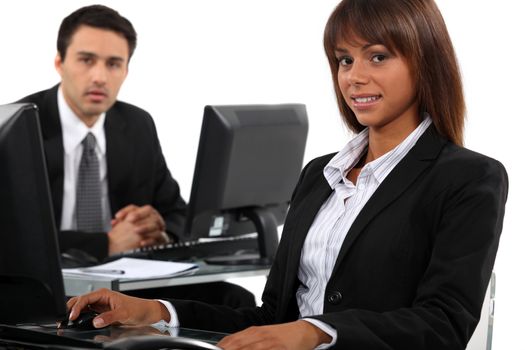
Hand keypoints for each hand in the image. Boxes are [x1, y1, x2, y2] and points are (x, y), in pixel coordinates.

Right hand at [66, 288, 169, 327]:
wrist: (147, 312)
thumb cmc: (138, 307)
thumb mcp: (124, 313)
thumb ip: (109, 317)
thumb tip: (96, 321)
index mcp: (105, 294)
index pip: (85, 298)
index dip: (76, 307)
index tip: (72, 316)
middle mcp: (101, 298)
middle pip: (80, 301)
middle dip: (71, 309)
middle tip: (64, 320)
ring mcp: (101, 306)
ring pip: (83, 308)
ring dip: (75, 313)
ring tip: (68, 322)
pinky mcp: (102, 313)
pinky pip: (88, 314)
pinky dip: (81, 318)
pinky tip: (78, 323)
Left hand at [109, 205, 168, 252]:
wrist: (156, 243)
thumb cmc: (140, 234)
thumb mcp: (129, 228)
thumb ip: (121, 224)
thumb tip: (114, 222)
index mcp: (143, 214)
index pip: (134, 208)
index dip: (126, 211)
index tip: (118, 217)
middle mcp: (153, 217)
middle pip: (148, 210)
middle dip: (139, 215)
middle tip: (129, 221)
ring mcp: (159, 227)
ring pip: (155, 223)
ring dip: (145, 226)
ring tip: (136, 230)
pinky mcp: (162, 238)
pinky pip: (159, 236)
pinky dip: (150, 239)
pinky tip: (142, 242)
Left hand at [217, 320, 331, 349]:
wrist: (303, 332)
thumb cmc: (282, 336)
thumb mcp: (262, 335)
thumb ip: (246, 340)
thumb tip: (228, 346)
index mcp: (253, 332)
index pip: (231, 341)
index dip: (221, 347)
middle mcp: (259, 336)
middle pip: (237, 346)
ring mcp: (268, 343)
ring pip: (248, 349)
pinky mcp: (277, 349)